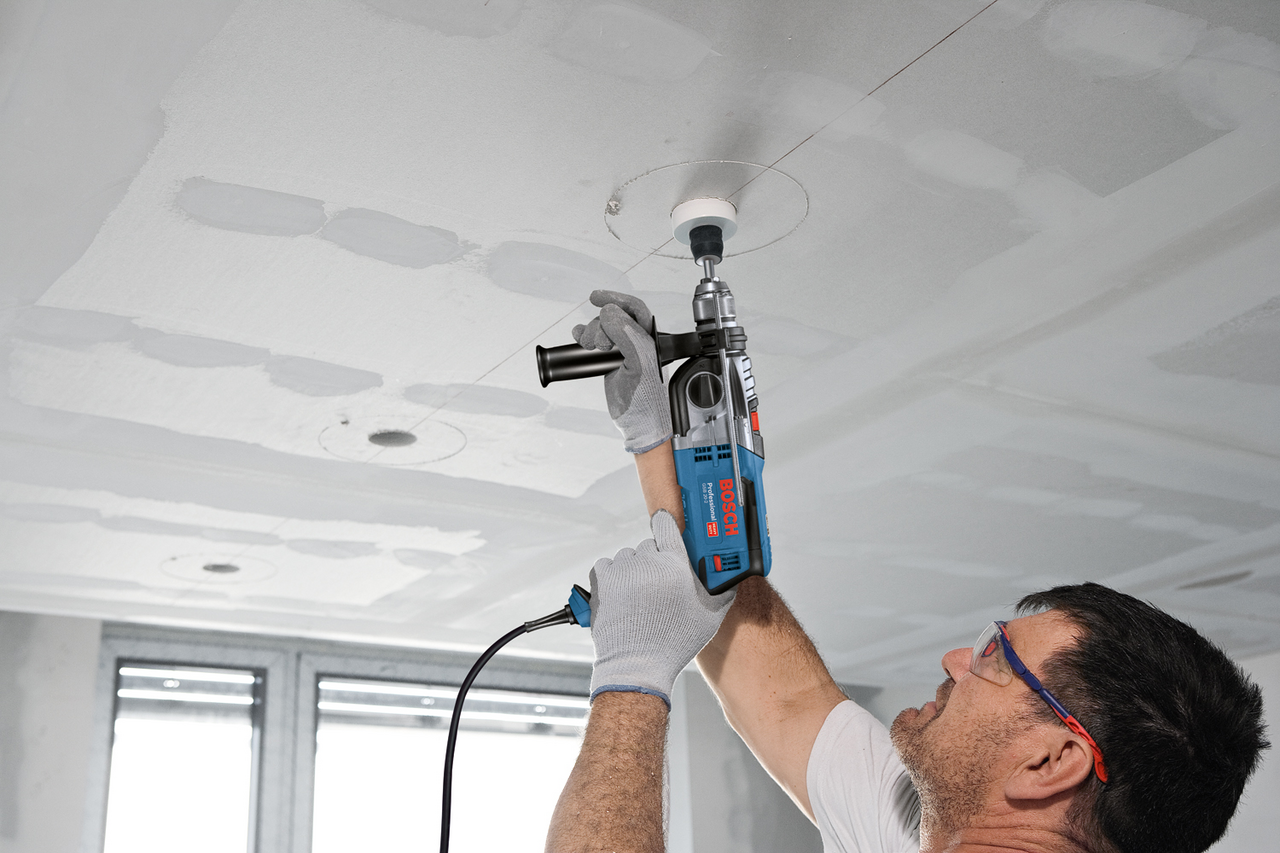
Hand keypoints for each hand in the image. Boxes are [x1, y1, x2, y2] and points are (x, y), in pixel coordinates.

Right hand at [572, 290, 671, 453]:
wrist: (639, 426)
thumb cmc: (648, 401)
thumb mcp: (640, 363)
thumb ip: (627, 335)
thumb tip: (610, 313)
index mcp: (650, 340)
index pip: (634, 309)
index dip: (616, 299)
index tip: (596, 298)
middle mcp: (637, 343)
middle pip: (614, 318)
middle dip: (600, 324)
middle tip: (598, 343)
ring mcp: (622, 353)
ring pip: (602, 330)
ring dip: (590, 332)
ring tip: (589, 346)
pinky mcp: (610, 364)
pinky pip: (595, 344)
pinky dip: (583, 338)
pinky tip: (578, 339)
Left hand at [588, 510, 735, 705]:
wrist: (637, 663)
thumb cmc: (674, 643)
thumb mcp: (710, 618)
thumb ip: (722, 592)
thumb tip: (731, 579)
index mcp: (676, 565)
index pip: (667, 526)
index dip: (666, 525)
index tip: (665, 526)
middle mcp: (648, 562)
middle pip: (649, 545)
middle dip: (653, 560)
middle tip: (658, 584)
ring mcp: (623, 570)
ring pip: (628, 556)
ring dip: (633, 569)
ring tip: (639, 594)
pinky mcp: (602, 580)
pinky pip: (607, 565)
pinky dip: (612, 575)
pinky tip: (621, 594)